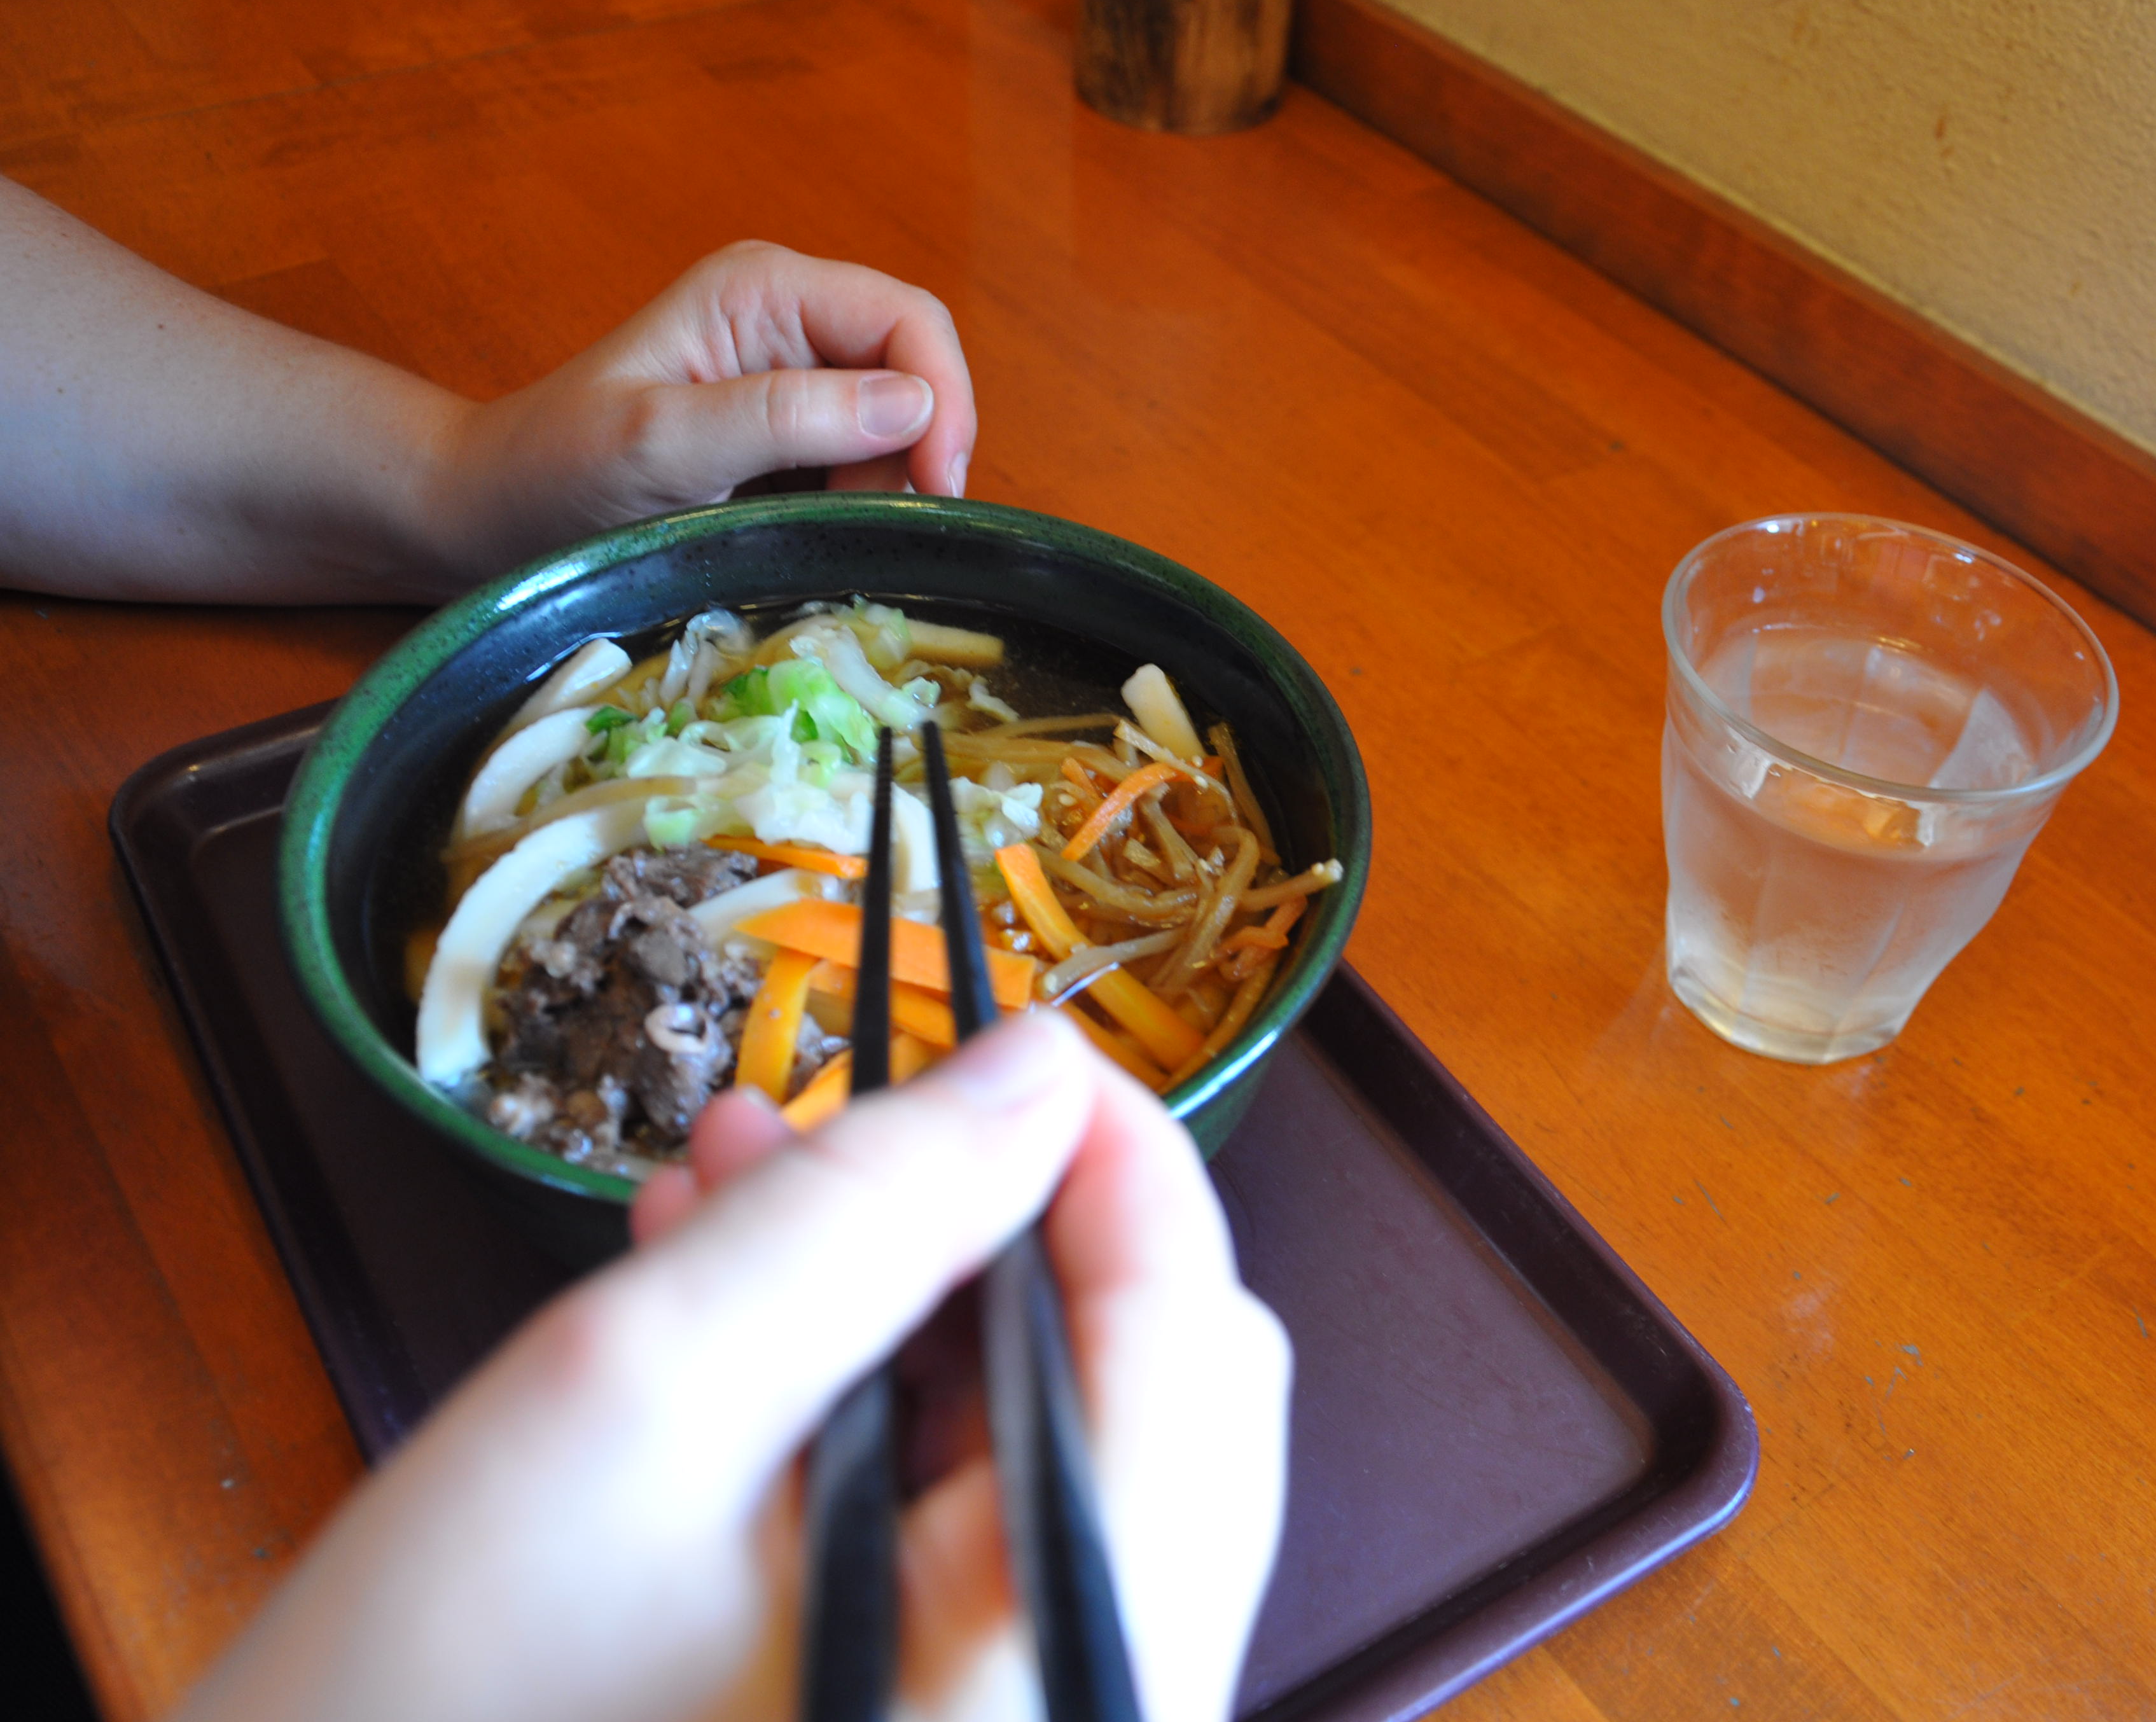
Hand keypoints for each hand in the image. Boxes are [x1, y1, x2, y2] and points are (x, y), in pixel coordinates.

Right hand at [173, 1012, 1290, 1721]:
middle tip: (839, 1125)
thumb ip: (863, 1215)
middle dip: (989, 1225)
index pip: (1194, 1337)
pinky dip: (881, 1412)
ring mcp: (1032, 1719)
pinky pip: (982, 1531)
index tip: (1015, 1038)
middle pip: (1156, 1392)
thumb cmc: (423, 1716)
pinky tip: (747, 1319)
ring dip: (911, 1303)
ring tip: (741, 1196)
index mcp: (1061, 1658)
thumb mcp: (636, 1406)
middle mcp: (1100, 1702)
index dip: (1118, 1151)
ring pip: (1055, 1445)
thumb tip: (1040, 1072)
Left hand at [418, 241, 982, 589]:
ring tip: (817, 534)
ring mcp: (793, 378)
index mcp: (764, 289)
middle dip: (919, 450)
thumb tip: (911, 406)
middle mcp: (790, 320)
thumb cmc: (554, 470)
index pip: (909, 320)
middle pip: (918, 370)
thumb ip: (784, 417)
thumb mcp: (662, 443)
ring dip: (888, 487)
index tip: (934, 489)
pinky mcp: (791, 435)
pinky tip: (811, 536)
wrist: (490, 514)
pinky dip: (863, 506)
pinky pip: (868, 463)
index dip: (943, 399)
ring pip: (903, 425)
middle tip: (876, 528)